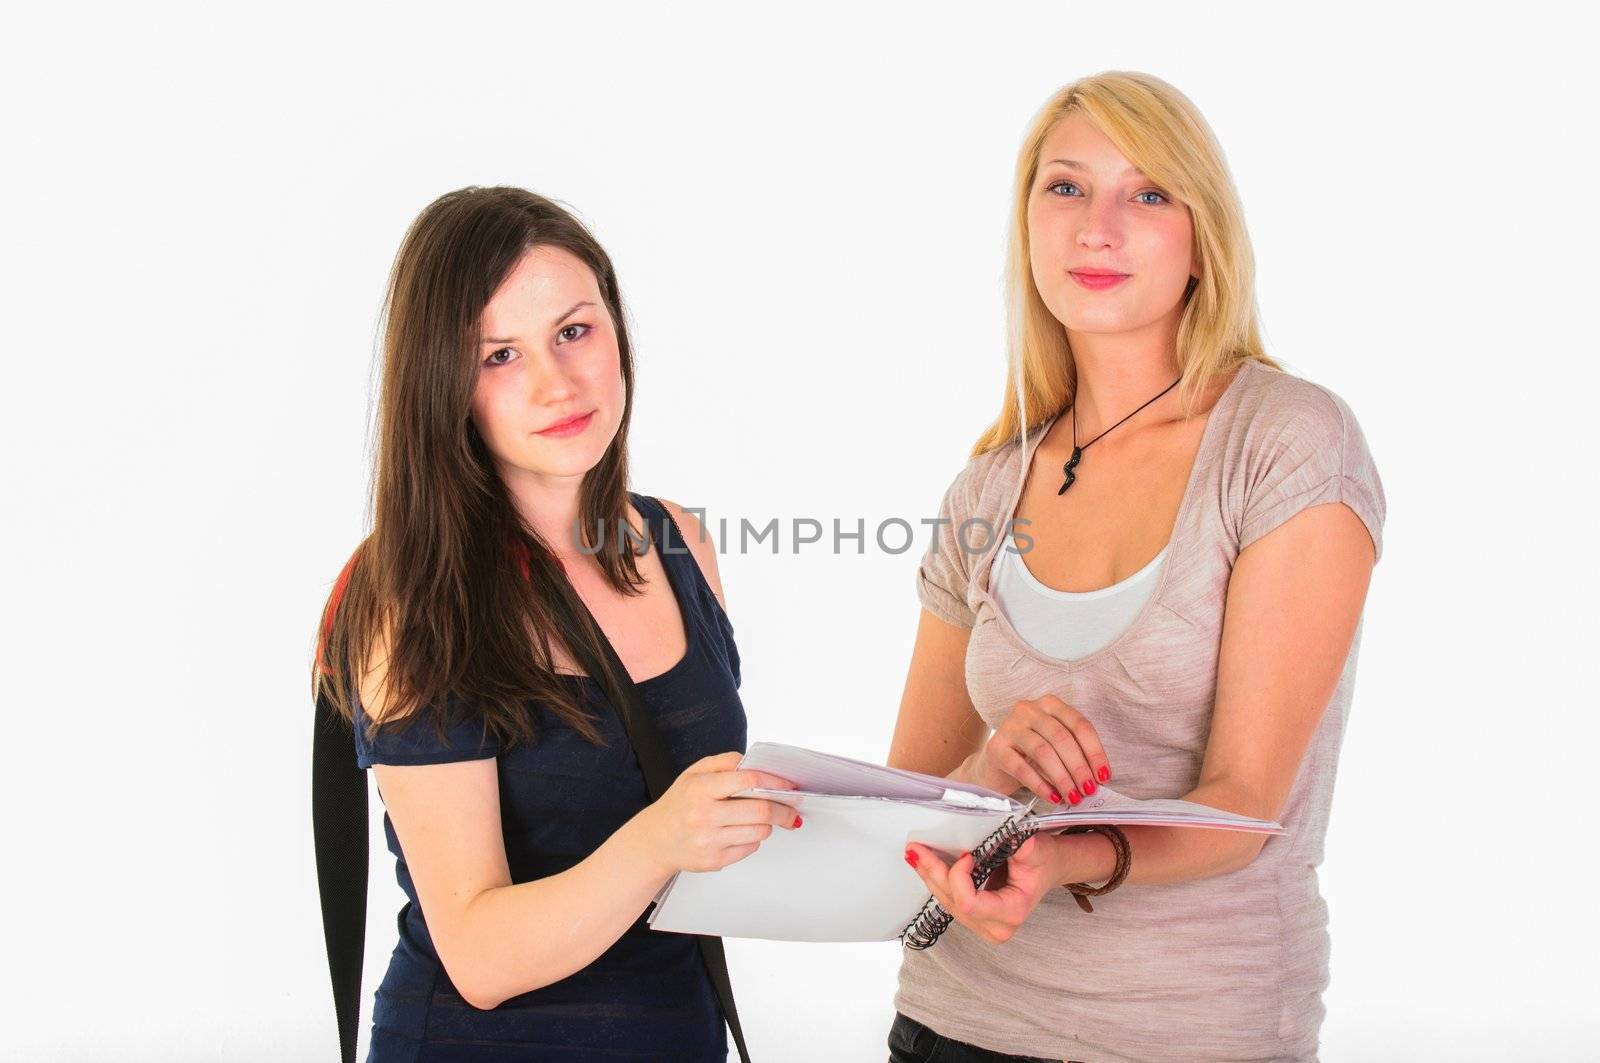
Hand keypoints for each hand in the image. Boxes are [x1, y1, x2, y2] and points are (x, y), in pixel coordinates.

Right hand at [631, 751, 800, 876]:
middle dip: (783, 809)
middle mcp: (703, 816)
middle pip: (761, 811)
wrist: (656, 840)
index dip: (774, 781)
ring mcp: (709, 841)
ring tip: (764, 818)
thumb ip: (726, 762)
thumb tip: (756, 764)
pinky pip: (750, 848)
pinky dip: (753, 839)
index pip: (748, 780)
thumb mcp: (695, 772)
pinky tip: (742, 831)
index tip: (788, 785)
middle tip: (792, 807)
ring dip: (768, 824)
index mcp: (700, 788)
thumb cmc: (680, 803)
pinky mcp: (714, 861)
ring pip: (759, 832)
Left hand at [903, 834, 1060, 943]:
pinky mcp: (974, 918)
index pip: (970, 903)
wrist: (1047, 868)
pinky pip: (949, 900)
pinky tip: (924, 863)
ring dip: (929, 875)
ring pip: (946, 902)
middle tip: (915, 849)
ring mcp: (983, 926)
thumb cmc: (1043, 859)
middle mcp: (996, 927)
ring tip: (914, 853)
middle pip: (953, 902)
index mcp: (1012, 912)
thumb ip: (1017, 843)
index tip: (965, 853)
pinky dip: (936, 879)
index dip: (959, 878)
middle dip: (933, 872)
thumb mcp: (1036, 847)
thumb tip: (994, 833)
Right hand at [969, 694, 1110, 805]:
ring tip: (1073, 797)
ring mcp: (1010, 726)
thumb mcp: (1056, 748)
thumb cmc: (1032, 756)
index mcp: (1050, 704)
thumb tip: (1096, 779)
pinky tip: (1052, 798)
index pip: (1079, 725)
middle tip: (1088, 790)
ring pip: (1043, 751)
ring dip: (1062, 778)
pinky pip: (1021, 768)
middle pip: (1061, 737)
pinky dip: (1040, 785)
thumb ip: (1074, 755)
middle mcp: (1028, 709)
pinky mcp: (996, 747)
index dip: (1094, 752)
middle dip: (1079, 767)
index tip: (1104, 776)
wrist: (996, 765)